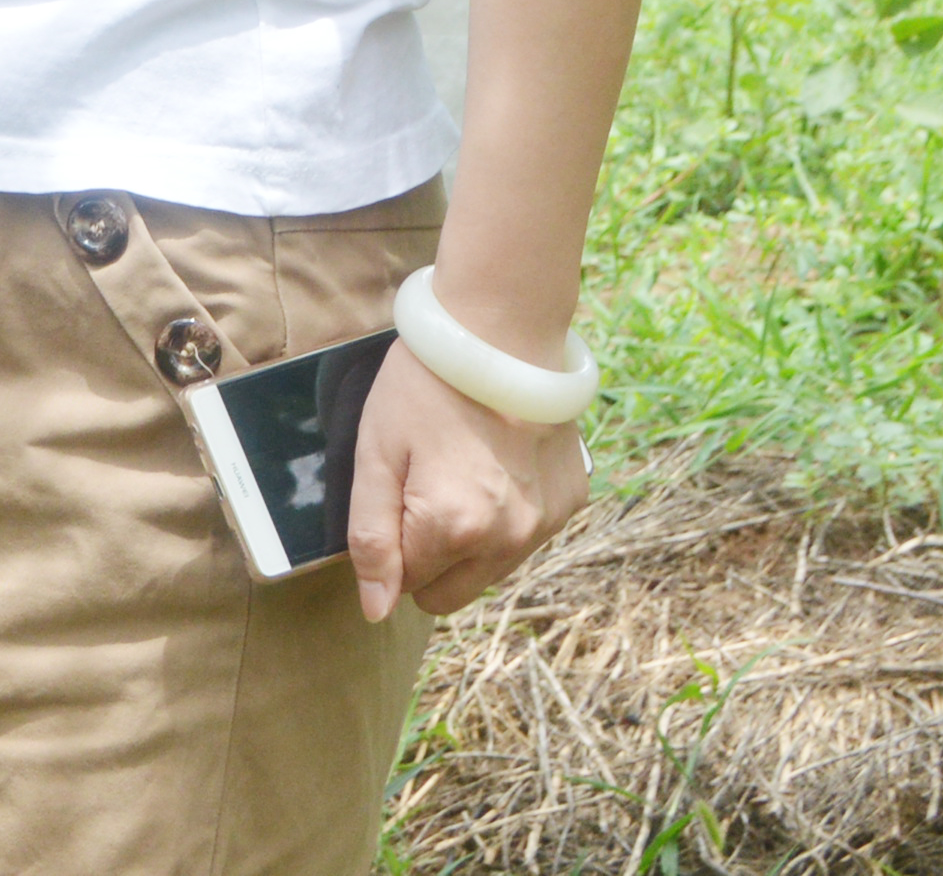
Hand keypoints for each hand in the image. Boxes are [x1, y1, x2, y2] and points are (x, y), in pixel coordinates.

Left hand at [346, 346, 586, 620]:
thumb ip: (371, 537)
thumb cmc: (424, 387)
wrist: (501, 331)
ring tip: (459, 470)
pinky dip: (506, 516)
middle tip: (421, 490)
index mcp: (454, 530)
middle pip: (451, 594)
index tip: (394, 494)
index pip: (407, 585)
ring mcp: (547, 524)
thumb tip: (376, 611)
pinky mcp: (571, 503)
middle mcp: (510, 539)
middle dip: (428, 558)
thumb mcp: (376, 454)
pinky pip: (527, 537)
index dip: (391, 545)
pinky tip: (495, 463)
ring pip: (491, 569)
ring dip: (469, 541)